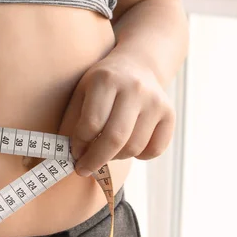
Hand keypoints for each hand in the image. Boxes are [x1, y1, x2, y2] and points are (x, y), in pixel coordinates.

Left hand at [62, 53, 174, 176]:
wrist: (136, 66)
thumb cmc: (102, 86)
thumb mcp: (81, 93)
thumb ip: (73, 122)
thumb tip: (66, 156)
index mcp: (106, 80)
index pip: (91, 124)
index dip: (79, 145)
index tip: (73, 154)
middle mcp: (134, 88)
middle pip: (114, 138)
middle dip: (95, 160)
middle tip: (83, 169)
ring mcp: (155, 101)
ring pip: (133, 148)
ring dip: (115, 158)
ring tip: (106, 151)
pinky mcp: (169, 114)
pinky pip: (154, 150)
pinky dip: (139, 156)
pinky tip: (127, 146)